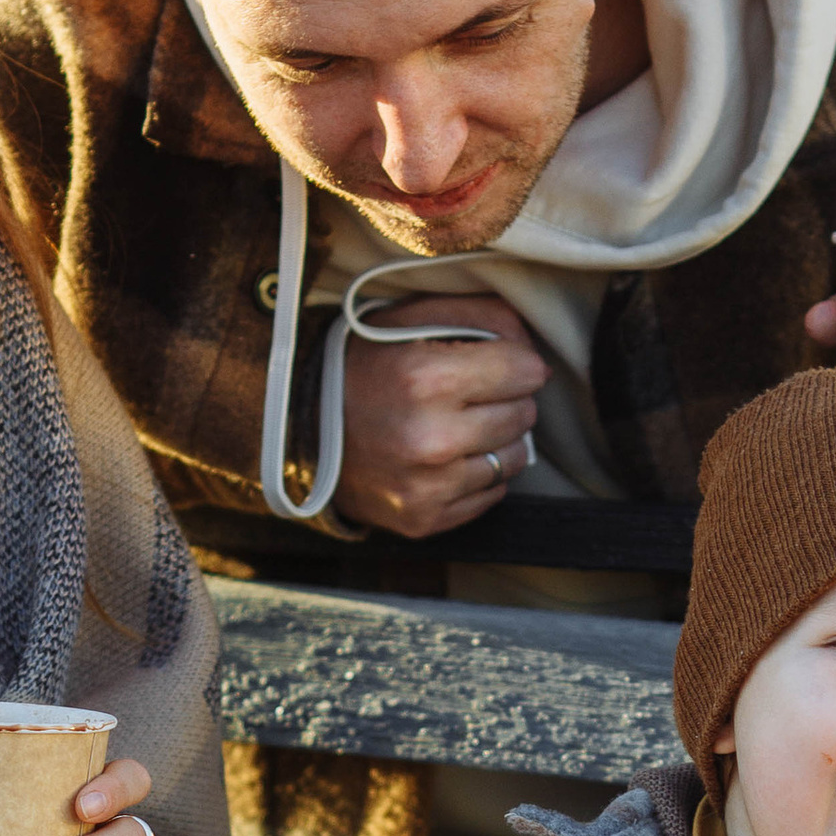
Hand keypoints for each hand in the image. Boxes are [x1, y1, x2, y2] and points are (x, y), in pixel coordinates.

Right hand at [335, 289, 548, 536]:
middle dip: (507, 399)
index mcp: (427, 378)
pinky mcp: (423, 519)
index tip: (499, 362)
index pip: (524, 370)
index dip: (516, 362)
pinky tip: (447, 457)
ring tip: (459, 425)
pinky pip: (490, 495)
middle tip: (470, 394)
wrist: (298, 428)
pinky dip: (477, 475)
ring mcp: (427, 486)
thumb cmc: (361, 365)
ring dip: (496, 439)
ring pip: (512, 458)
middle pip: (523, 414)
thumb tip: (537, 354)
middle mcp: (430, 438)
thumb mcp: (411, 318)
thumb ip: (482, 316)